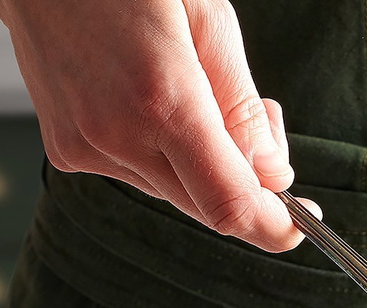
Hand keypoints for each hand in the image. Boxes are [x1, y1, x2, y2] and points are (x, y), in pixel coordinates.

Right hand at [0, 0, 300, 251]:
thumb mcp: (208, 18)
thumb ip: (242, 106)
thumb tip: (272, 174)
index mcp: (163, 99)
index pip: (230, 204)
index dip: (274, 227)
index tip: (299, 222)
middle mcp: (118, 136)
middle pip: (207, 206)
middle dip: (245, 182)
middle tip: (257, 121)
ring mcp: (87, 149)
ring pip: (174, 192)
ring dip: (201, 164)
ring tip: (192, 93)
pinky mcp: (67, 152)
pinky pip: (138, 175)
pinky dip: (161, 154)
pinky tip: (149, 101)